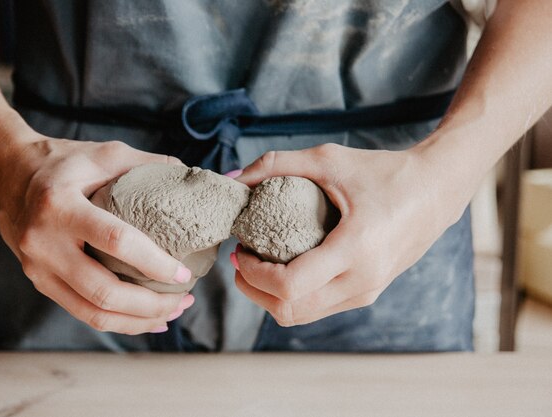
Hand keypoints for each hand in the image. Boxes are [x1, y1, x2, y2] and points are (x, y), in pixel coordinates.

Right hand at [0, 135, 193, 333]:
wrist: (5, 173)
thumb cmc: (62, 162)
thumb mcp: (104, 153)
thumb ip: (148, 164)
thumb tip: (189, 177)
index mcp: (61, 206)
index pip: (116, 242)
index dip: (154, 262)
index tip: (184, 273)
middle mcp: (44, 242)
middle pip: (103, 292)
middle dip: (151, 305)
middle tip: (185, 298)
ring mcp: (37, 267)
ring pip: (92, 313)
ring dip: (138, 320)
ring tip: (172, 312)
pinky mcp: (39, 281)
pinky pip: (82, 312)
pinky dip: (118, 322)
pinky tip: (146, 319)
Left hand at [232, 143, 468, 325]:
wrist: (437, 190)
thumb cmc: (385, 172)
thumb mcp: (329, 160)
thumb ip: (275, 164)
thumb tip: (232, 179)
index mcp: (356, 249)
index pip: (289, 286)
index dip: (253, 275)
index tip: (240, 249)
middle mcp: (363, 280)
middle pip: (290, 310)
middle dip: (254, 290)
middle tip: (240, 260)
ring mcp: (367, 292)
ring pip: (304, 315)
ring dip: (271, 297)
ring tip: (257, 264)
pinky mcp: (368, 293)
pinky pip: (320, 308)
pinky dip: (293, 296)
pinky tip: (284, 268)